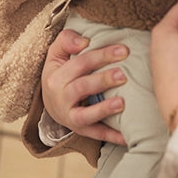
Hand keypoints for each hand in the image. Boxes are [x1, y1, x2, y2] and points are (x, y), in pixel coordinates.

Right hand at [41, 27, 128, 144]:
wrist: (50, 103)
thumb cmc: (59, 74)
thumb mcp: (56, 54)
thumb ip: (66, 40)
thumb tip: (84, 41)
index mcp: (56, 76)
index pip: (80, 63)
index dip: (101, 55)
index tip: (123, 50)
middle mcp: (60, 97)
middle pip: (82, 87)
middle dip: (103, 80)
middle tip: (123, 75)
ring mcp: (69, 116)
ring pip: (85, 114)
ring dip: (104, 109)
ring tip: (122, 103)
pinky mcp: (80, 130)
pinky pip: (96, 134)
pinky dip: (111, 136)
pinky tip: (127, 136)